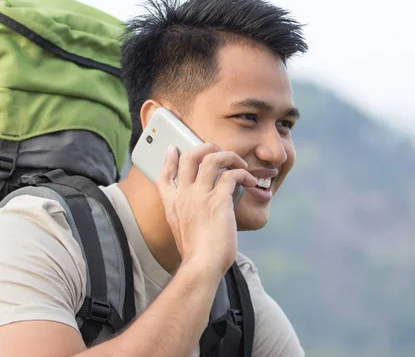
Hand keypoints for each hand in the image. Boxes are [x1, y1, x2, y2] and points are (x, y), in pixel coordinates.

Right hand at [155, 143, 256, 277]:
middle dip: (207, 147)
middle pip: (190, 156)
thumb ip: (187, 217)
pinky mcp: (218, 200)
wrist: (201, 266)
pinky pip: (232, 175)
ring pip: (212, 158)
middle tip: (221, 153)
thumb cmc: (196, 256)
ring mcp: (200, 196)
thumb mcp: (181, 233)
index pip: (164, 175)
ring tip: (240, 164)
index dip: (168, 159)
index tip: (174, 150)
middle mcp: (184, 195)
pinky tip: (250, 181)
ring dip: (229, 156)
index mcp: (173, 204)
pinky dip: (244, 174)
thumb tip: (201, 211)